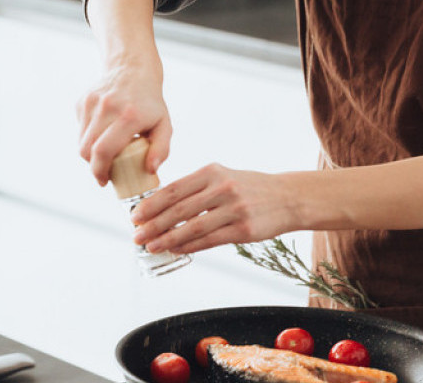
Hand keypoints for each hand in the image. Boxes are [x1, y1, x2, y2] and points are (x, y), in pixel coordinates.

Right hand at [76, 59, 171, 185]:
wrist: (133, 69)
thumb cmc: (150, 103)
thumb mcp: (164, 125)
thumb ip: (161, 149)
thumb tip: (150, 170)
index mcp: (129, 115)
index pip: (103, 151)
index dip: (100, 171)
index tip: (105, 181)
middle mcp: (107, 107)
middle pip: (87, 149)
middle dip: (93, 167)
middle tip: (104, 173)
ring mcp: (92, 102)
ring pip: (81, 141)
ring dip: (90, 153)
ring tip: (105, 154)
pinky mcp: (82, 101)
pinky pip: (80, 129)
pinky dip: (89, 137)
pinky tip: (102, 133)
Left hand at [131, 164, 297, 254]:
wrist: (288, 197)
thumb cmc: (247, 188)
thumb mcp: (222, 176)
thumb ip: (195, 187)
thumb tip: (161, 205)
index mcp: (211, 172)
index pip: (174, 189)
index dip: (151, 204)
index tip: (135, 215)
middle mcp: (222, 188)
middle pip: (179, 209)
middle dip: (153, 224)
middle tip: (136, 235)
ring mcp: (234, 209)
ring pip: (192, 227)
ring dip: (167, 239)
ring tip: (151, 246)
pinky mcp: (244, 230)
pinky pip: (209, 241)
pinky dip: (189, 247)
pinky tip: (175, 250)